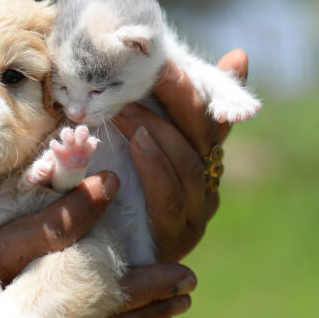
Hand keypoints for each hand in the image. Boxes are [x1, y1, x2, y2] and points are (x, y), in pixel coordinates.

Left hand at [113, 49, 248, 261]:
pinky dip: (155, 167)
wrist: (91, 262)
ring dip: (160, 131)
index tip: (227, 56)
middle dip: (182, 99)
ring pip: (190, 166)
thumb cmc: (111, 194)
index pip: (218, 118)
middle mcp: (206, 188)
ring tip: (129, 107)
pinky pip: (170, 199)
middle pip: (204, 137)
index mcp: (203, 163)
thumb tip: (186, 64)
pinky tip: (137, 143)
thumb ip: (149, 110)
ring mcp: (193, 216)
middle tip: (157, 69)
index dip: (223, 87)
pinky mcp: (172, 239)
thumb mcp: (124, 144)